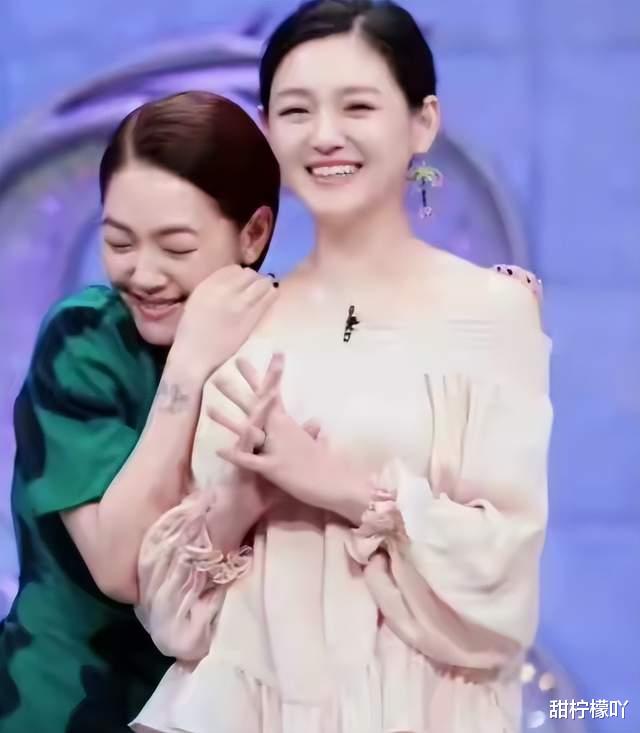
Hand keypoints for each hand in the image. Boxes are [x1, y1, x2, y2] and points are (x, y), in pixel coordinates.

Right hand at [169, 265, 277, 380]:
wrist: (194, 357)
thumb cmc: (192, 333)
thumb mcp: (197, 301)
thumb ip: (214, 288)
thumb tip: (235, 282)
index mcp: (208, 285)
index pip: (233, 269)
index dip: (241, 276)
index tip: (242, 284)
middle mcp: (224, 289)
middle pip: (250, 274)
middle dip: (254, 280)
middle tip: (255, 290)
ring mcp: (239, 303)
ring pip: (262, 283)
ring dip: (265, 286)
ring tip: (264, 294)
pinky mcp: (251, 317)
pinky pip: (268, 298)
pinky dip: (271, 296)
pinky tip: (269, 300)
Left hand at [208, 354, 370, 523]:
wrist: (334, 482)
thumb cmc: (323, 463)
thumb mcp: (313, 444)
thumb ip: (309, 431)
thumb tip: (316, 421)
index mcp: (287, 423)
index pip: (272, 394)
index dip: (263, 375)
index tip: (249, 358)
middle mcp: (280, 430)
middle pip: (256, 406)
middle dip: (238, 390)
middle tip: (219, 374)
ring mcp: (276, 448)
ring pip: (249, 430)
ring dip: (228, 420)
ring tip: (209, 408)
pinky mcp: (274, 467)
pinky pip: (251, 461)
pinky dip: (236, 455)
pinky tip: (220, 449)